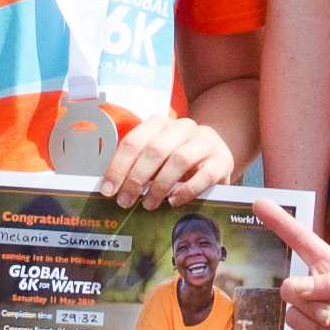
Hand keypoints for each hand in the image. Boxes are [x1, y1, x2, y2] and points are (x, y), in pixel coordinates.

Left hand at [103, 110, 231, 207]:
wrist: (216, 152)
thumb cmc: (177, 157)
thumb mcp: (156, 156)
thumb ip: (136, 166)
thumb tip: (111, 189)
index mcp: (159, 124)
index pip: (134, 141)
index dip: (118, 167)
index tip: (108, 190)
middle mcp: (182, 127)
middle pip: (155, 150)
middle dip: (136, 178)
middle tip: (126, 201)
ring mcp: (204, 142)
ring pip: (179, 160)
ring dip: (160, 185)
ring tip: (149, 204)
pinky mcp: (221, 160)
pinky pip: (204, 175)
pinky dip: (187, 190)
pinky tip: (174, 201)